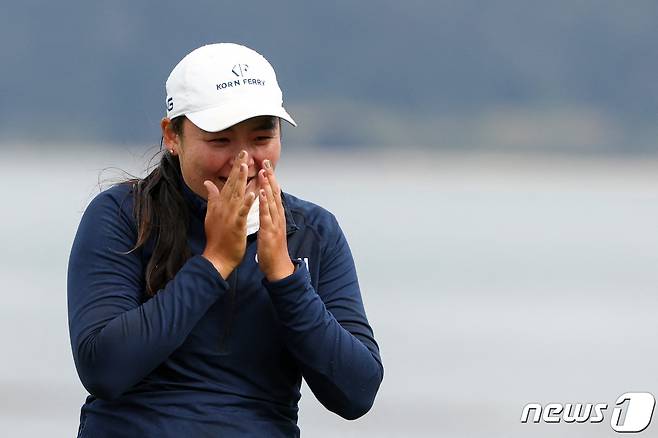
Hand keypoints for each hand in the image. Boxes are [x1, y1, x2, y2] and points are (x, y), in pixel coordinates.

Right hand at [202, 150, 255, 278]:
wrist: (216, 257)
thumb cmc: (217, 238)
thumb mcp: (211, 214)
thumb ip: (212, 197)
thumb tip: (208, 182)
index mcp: (220, 204)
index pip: (229, 182)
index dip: (235, 168)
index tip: (240, 155)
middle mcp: (224, 207)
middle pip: (232, 184)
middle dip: (238, 168)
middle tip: (244, 152)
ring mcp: (229, 215)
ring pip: (237, 194)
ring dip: (241, 180)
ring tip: (246, 166)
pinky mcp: (236, 225)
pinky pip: (242, 212)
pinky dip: (246, 203)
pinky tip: (252, 193)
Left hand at [257, 159, 294, 281]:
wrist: (278, 267)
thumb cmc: (272, 248)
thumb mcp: (269, 228)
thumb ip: (267, 215)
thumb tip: (265, 205)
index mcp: (276, 215)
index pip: (273, 193)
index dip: (270, 178)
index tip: (265, 164)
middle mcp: (278, 216)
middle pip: (275, 193)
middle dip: (271, 177)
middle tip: (266, 161)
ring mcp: (275, 223)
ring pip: (272, 201)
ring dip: (269, 186)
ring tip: (265, 172)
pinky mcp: (270, 231)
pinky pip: (267, 215)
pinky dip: (265, 203)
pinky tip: (262, 194)